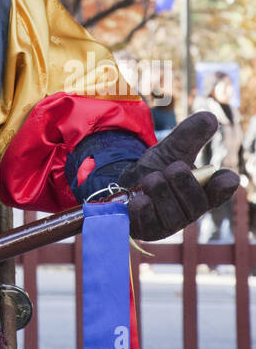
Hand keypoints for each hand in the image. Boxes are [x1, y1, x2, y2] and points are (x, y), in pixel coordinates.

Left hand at [119, 111, 239, 240]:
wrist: (122, 183)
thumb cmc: (154, 168)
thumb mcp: (170, 150)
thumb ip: (188, 135)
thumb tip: (210, 117)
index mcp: (201, 192)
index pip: (220, 192)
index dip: (223, 186)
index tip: (226, 177)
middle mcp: (189, 212)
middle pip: (195, 202)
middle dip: (181, 179)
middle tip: (171, 167)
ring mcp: (169, 225)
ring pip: (172, 212)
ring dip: (159, 189)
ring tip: (150, 180)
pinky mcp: (148, 232)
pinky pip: (148, 221)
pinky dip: (142, 206)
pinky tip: (138, 199)